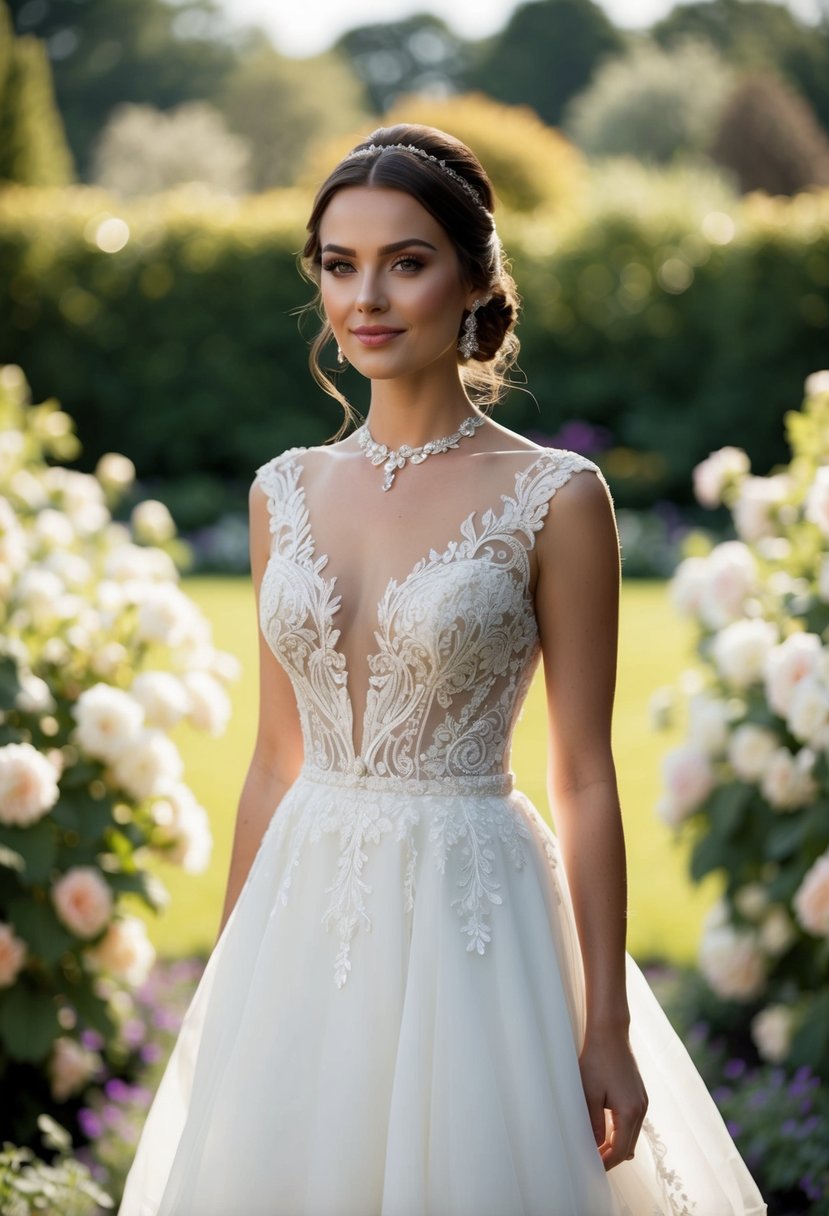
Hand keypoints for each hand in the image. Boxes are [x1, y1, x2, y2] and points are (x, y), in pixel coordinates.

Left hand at [579, 1030, 647, 1170]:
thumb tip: (595, 1146)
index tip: (591, 1168)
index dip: (606, 1162)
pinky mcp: (639, 1095)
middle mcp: (641, 1109)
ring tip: (596, 1149)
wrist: (610, 1033)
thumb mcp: (589, 1093)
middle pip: (629, 1146)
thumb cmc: (596, 1060)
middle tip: (591, 1162)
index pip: (620, 1150)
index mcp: (629, 1111)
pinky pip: (633, 1122)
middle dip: (611, 1157)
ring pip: (632, 1135)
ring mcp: (643, 1102)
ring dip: (616, 1144)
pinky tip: (606, 1131)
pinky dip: (621, 1131)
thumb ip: (593, 1123)